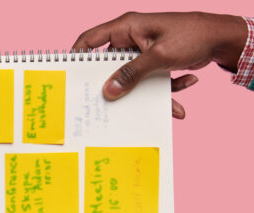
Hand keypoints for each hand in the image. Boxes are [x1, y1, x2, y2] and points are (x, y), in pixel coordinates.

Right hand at [73, 12, 247, 117]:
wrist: (223, 37)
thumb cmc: (192, 35)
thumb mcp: (159, 56)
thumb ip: (132, 74)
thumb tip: (108, 91)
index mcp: (127, 28)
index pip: (91, 40)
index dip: (77, 57)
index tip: (70, 77)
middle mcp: (132, 39)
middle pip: (111, 65)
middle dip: (115, 85)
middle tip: (107, 102)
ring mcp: (143, 51)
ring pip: (133, 77)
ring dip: (146, 92)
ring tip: (158, 104)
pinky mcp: (156, 62)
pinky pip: (151, 80)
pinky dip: (165, 90)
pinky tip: (182, 90)